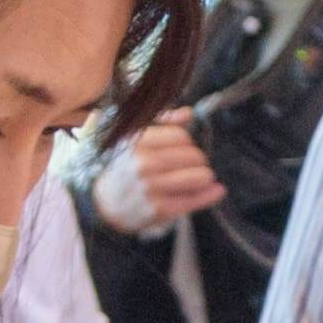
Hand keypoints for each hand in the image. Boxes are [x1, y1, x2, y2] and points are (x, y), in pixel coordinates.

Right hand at [90, 113, 222, 236]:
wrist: (106, 203)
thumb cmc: (126, 168)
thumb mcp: (136, 140)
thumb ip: (163, 123)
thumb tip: (189, 113)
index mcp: (137, 142)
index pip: (181, 136)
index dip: (188, 143)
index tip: (185, 150)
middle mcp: (143, 164)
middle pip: (193, 156)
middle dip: (198, 160)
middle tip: (193, 165)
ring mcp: (151, 187)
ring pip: (198, 176)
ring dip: (205, 176)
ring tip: (201, 177)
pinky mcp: (159, 209)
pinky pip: (195, 199)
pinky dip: (209, 195)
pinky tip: (216, 190)